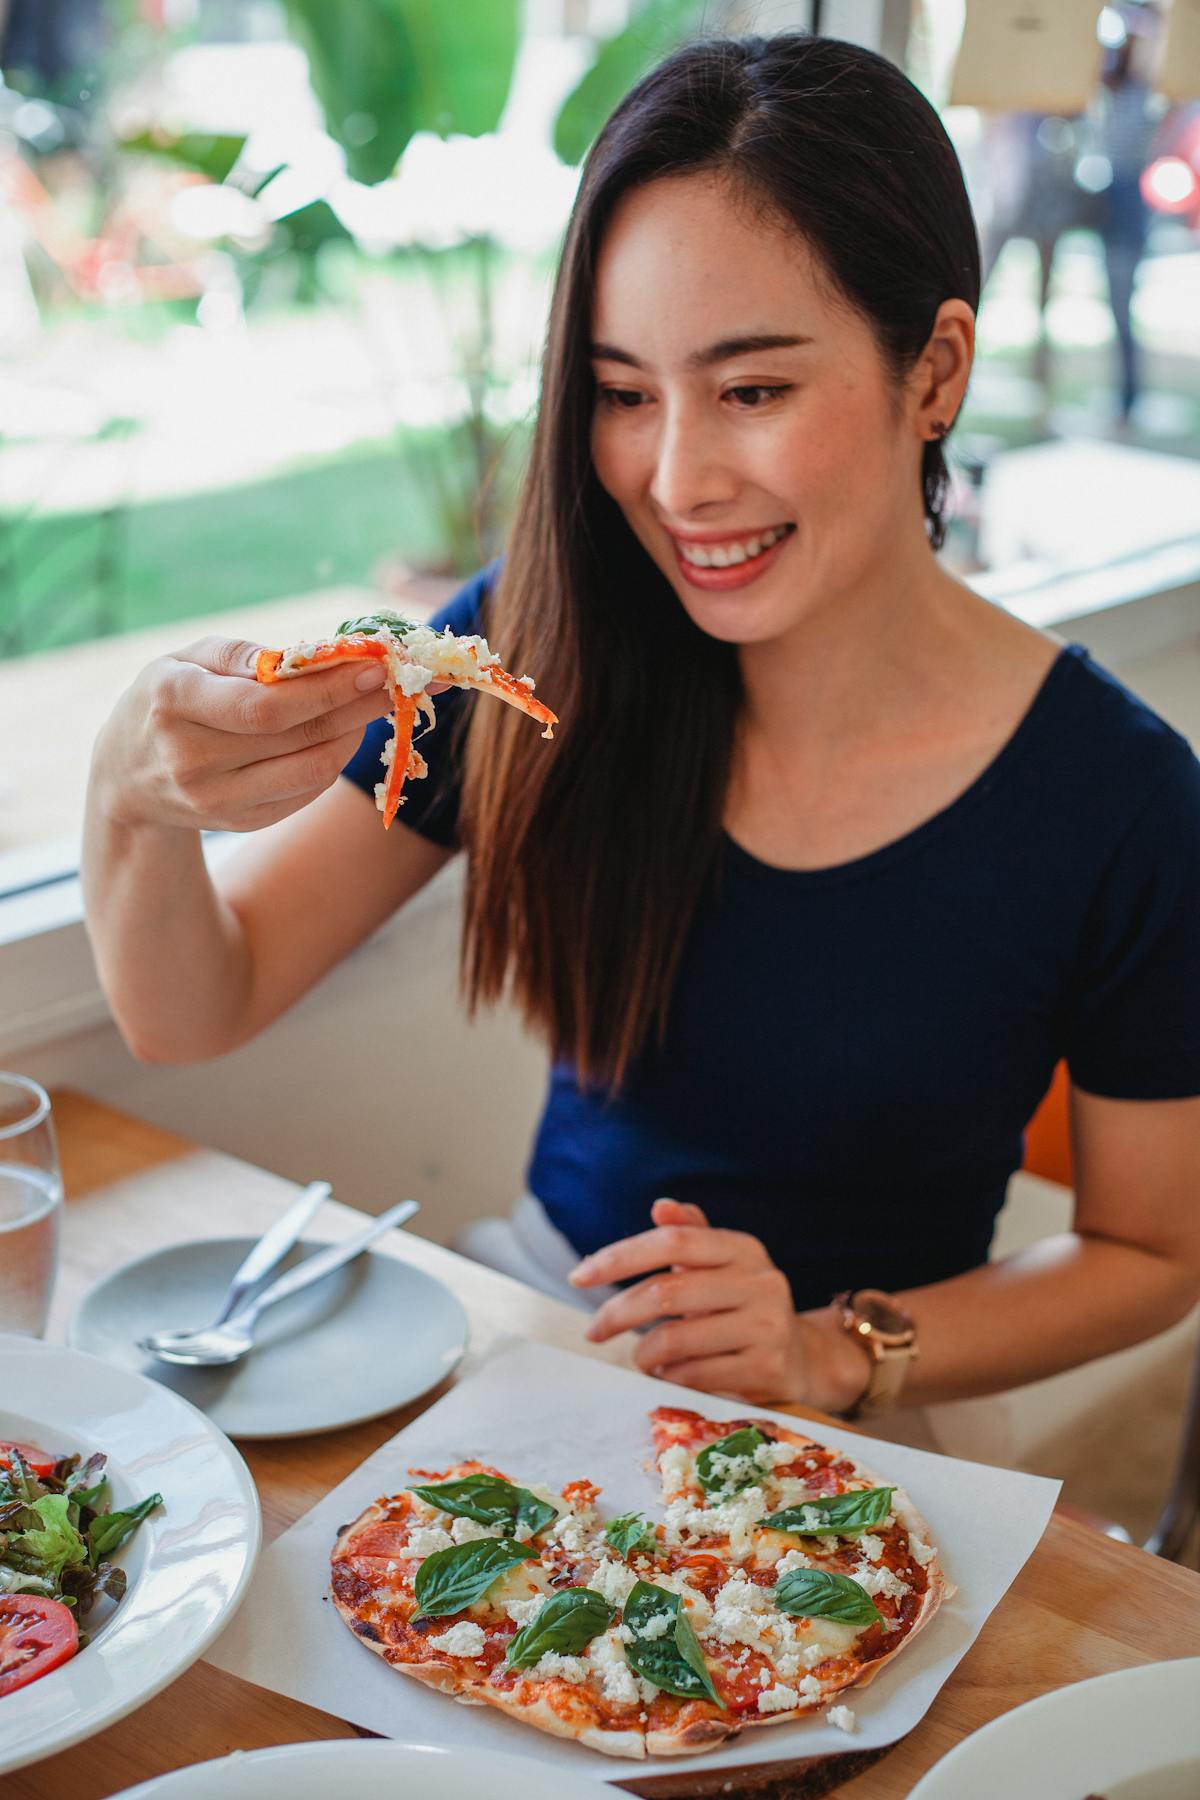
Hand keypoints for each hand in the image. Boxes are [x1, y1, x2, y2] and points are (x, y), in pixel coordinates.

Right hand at [90, 637, 396, 833]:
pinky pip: (304, 793)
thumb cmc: (168, 699)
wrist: (127, 774)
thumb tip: (313, 658)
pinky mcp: (239, 823)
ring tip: (372, 705)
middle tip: (398, 682)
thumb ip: (243, 656)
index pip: (264, 706)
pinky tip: (344, 734)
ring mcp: (214, 800)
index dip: (326, 690)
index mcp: (173, 701)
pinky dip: (333, 761)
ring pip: (310, 771)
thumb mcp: (186, 658)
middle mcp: (189, 758)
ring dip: (353, 736)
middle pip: (296, 738)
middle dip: (357, 707)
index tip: (375, 667)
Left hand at [571, 1198, 812, 1403]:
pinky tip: (672, 1374)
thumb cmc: (742, 1306)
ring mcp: (767, 1326)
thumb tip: (661, 1207)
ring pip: (676, 1339)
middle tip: (594, 1331)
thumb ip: (690, 1235)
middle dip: (618, 1313)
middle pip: (666, 1292)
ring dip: (645, 1354)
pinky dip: (671, 1377)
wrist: (803, 1359)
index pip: (671, 1242)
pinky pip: (695, 1375)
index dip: (620, 1256)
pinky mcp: (767, 1368)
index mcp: (743, 1248)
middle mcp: (760, 1282)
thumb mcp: (722, 1265)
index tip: (579, 1275)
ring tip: (642, 1358)